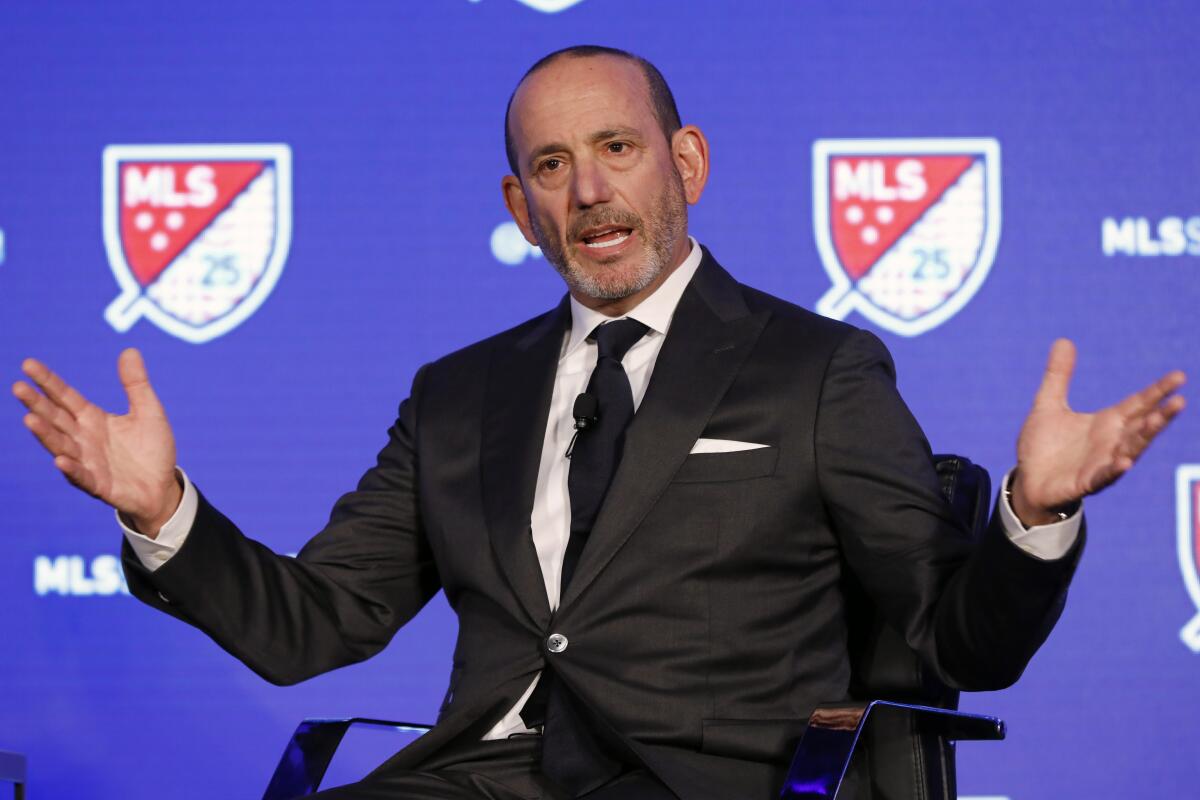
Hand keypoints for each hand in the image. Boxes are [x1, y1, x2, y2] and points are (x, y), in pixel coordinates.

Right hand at [13, 348, 179, 535]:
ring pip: (61, 446)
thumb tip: (129, 350)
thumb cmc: (152, 449)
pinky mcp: (98, 485)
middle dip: (37, 404)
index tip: (28, 364)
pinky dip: (72, 469)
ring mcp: (88, 462)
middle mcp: (83, 439)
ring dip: (46, 435)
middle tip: (17, 387)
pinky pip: (82, 477)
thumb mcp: (149, 411)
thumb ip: (136, 384)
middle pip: (56, 418)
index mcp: (93, 419)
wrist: (163, 486)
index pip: (65, 397)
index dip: (48, 382)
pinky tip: (61, 461)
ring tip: (29, 420)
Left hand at [1012, 338, 1185, 525]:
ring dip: (1142, 438)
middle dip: (1160, 415)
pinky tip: (1124, 462)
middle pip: (1141, 426)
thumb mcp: (1048, 405)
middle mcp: (1110, 442)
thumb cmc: (1043, 446)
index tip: (1179, 376)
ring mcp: (1101, 463)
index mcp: (1106, 422)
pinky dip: (1113, 470)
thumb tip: (1063, 340)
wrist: (1028, 481)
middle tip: (1180, 400)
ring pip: (1129, 450)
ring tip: (1155, 422)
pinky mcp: (1085, 482)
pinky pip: (1102, 476)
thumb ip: (1059, 375)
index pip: (1138, 403)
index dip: (1157, 391)